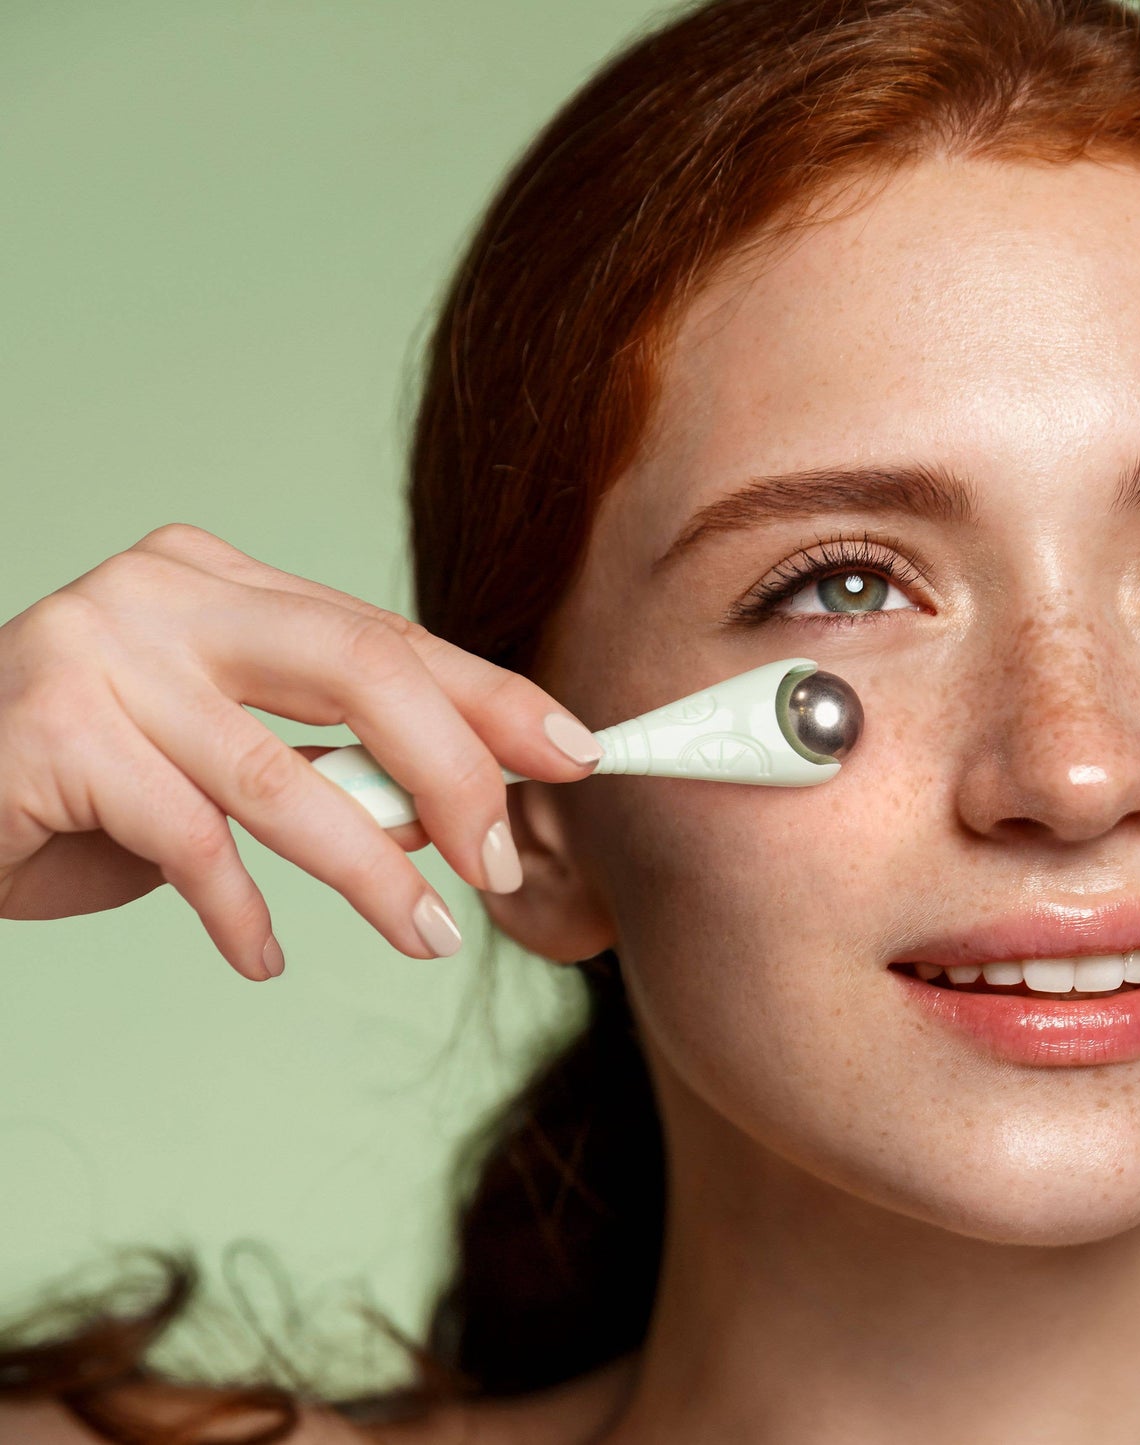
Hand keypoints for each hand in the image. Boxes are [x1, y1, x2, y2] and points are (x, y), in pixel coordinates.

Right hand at [0, 523, 600, 979]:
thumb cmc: (91, 780)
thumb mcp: (226, 757)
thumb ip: (329, 763)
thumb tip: (452, 813)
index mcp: (226, 582)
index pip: (388, 635)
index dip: (491, 698)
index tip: (572, 752)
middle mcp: (169, 593)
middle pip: (361, 670)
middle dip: (457, 773)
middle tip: (501, 860)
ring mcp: (104, 651)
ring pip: (283, 775)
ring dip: (372, 872)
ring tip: (425, 936)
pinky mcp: (51, 730)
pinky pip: (189, 840)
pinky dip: (240, 914)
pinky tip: (262, 956)